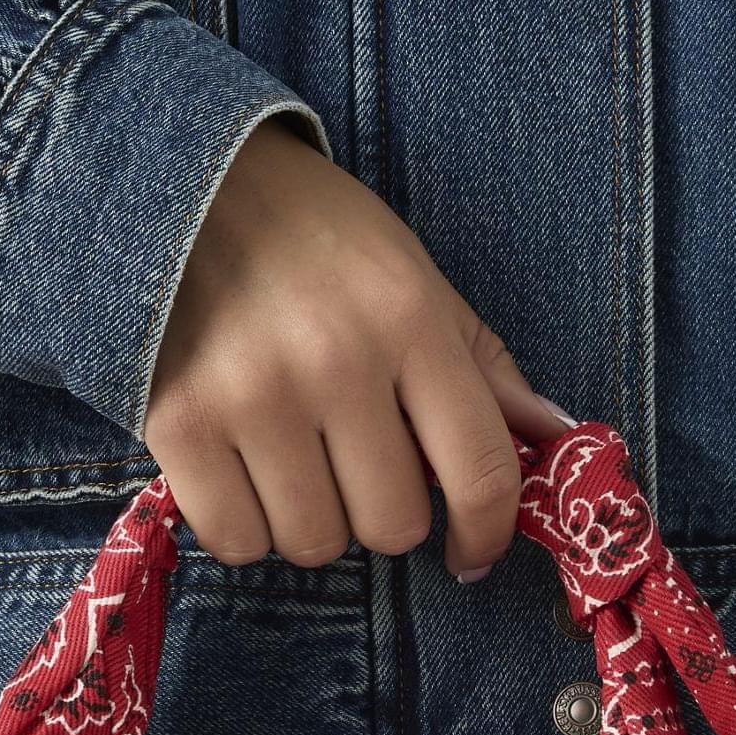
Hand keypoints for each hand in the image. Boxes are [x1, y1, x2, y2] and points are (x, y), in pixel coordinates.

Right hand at [142, 115, 574, 575]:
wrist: (185, 181)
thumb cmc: (315, 238)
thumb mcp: (414, 279)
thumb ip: (483, 368)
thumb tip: (556, 438)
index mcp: (409, 319)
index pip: (479, 470)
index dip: (486, 532)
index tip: (473, 553)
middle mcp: (336, 360)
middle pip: (392, 524)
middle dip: (384, 513)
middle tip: (356, 467)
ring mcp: (253, 395)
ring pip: (314, 542)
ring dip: (312, 522)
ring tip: (294, 462)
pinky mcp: (179, 422)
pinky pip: (237, 539)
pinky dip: (245, 528)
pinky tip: (243, 477)